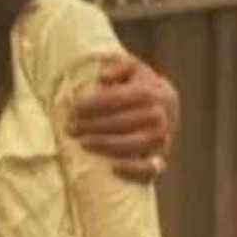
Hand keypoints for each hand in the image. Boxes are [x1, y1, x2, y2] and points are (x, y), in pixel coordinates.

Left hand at [65, 54, 178, 180]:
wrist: (165, 102)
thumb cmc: (139, 84)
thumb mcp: (130, 67)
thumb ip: (117, 65)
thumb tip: (103, 78)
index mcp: (151, 91)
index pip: (118, 99)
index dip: (93, 105)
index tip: (73, 110)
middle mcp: (160, 114)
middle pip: (123, 122)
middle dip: (93, 126)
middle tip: (71, 128)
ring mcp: (163, 137)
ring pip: (135, 144)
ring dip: (106, 145)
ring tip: (83, 142)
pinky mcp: (162, 156)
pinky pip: (153, 168)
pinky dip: (135, 171)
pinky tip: (114, 168)